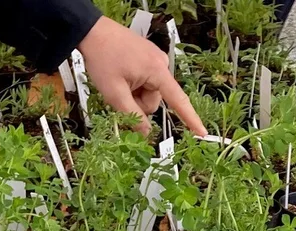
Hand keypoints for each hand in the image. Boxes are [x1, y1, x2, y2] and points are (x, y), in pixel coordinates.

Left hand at [77, 15, 206, 135]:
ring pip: (148, 93)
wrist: (93, 33)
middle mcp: (161, 64)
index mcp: (157, 71)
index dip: (190, 119)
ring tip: (119, 81)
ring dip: (133, 95)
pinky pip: (145, 82)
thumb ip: (132, 115)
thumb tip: (146, 134)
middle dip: (137, 103)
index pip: (178, 100)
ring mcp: (155, 61)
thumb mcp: (114, 93)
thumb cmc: (103, 57)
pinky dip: (133, 86)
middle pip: (155, 101)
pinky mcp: (148, 60)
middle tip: (120, 92)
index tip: (201, 132)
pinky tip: (122, 76)